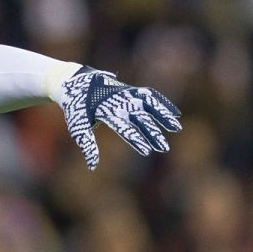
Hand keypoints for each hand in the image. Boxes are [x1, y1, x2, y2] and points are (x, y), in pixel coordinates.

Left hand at [55, 66, 181, 170]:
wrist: (75, 83)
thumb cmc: (76, 109)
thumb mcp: (78, 127)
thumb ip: (87, 145)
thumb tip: (93, 167)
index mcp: (104, 110)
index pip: (123, 126)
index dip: (135, 139)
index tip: (146, 152)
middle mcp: (118, 100)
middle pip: (139, 117)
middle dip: (152, 133)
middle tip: (163, 148)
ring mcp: (126, 93)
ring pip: (149, 103)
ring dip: (163, 115)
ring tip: (176, 128)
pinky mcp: (131, 90)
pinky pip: (150, 95)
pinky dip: (163, 103)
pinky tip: (175, 114)